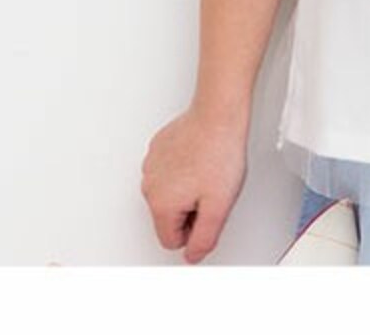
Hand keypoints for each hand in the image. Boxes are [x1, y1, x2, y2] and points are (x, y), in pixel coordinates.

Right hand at [141, 105, 248, 263]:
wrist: (218, 115)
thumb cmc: (220, 153)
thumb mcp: (219, 207)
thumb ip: (204, 239)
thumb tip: (192, 255)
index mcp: (161, 204)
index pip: (171, 241)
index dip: (195, 230)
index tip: (208, 211)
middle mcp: (149, 185)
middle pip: (168, 217)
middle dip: (189, 210)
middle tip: (210, 189)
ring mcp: (151, 164)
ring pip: (167, 194)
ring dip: (185, 189)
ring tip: (206, 171)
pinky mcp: (157, 147)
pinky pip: (167, 171)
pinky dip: (181, 169)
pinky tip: (198, 157)